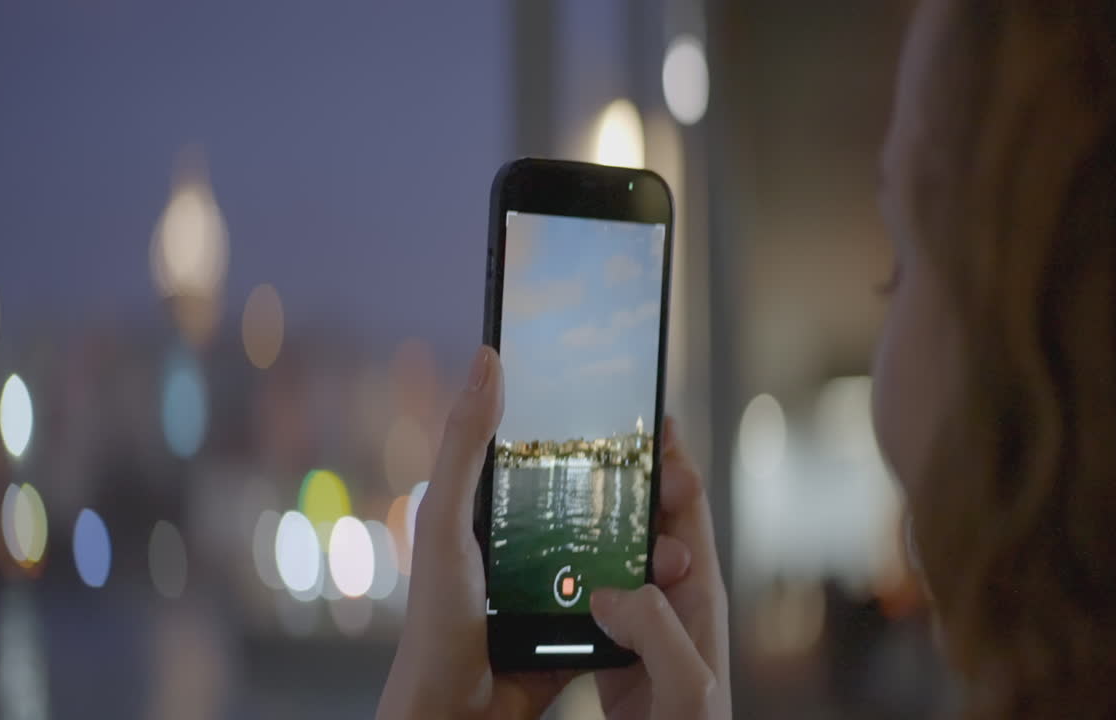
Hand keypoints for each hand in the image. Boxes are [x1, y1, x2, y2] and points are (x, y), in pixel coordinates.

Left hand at [377, 347, 700, 718]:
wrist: (455, 715)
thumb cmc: (436, 622)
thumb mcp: (447, 521)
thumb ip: (465, 444)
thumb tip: (488, 358)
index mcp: (498, 507)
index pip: (555, 453)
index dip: (599, 432)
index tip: (643, 415)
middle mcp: (530, 540)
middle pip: (600, 500)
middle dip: (645, 492)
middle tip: (679, 482)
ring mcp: (556, 584)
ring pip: (619, 550)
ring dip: (654, 545)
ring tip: (677, 549)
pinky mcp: (577, 628)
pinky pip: (621, 601)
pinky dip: (647, 593)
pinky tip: (668, 583)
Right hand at [590, 416, 731, 719]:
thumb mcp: (684, 687)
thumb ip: (657, 630)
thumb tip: (614, 587)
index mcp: (697, 599)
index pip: (689, 511)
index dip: (673, 462)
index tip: (650, 420)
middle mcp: (672, 606)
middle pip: (650, 523)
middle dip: (627, 481)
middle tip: (591, 443)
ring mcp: (643, 629)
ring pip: (618, 557)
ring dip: (595, 522)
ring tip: (560, 486)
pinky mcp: (614, 654)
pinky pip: (593, 598)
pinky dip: (572, 571)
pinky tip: (544, 562)